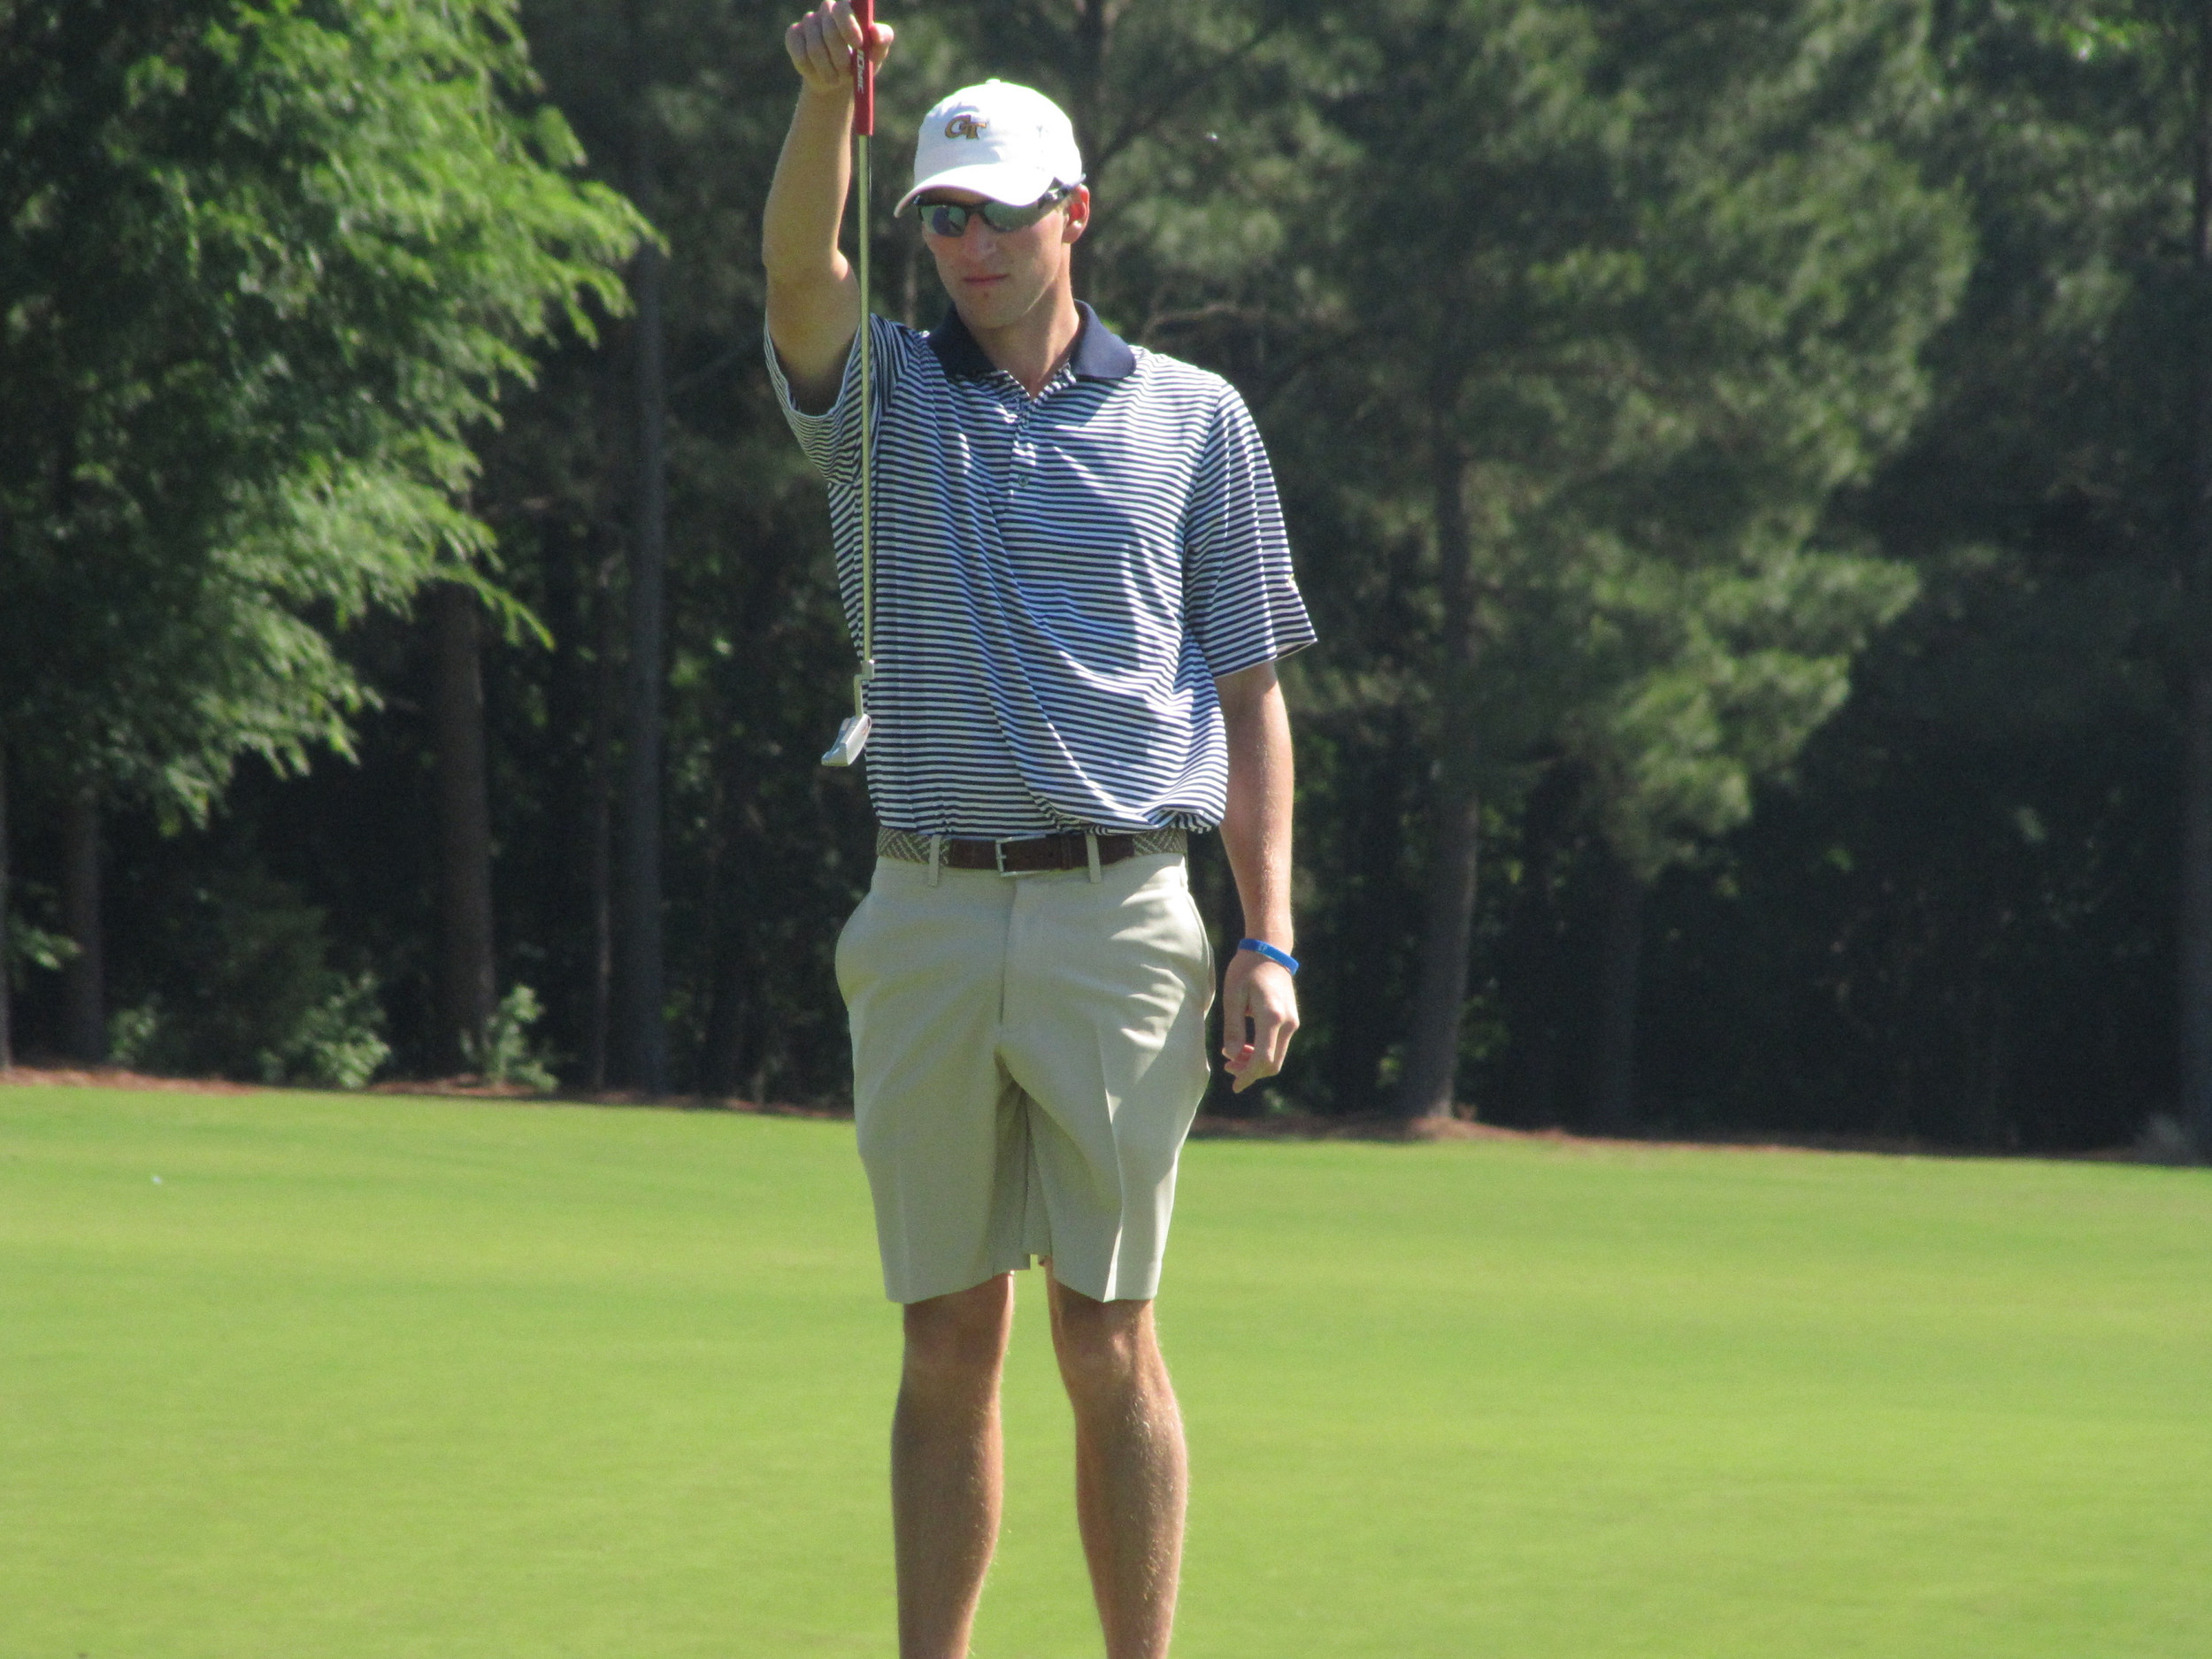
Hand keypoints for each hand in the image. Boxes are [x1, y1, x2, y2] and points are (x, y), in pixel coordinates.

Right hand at [784, 1, 894, 97]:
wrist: (838, 82)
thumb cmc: (860, 63)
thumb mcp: (876, 53)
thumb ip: (883, 39)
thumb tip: (874, 31)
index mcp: (847, 9)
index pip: (843, 8)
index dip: (849, 26)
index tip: (858, 44)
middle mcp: (826, 10)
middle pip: (829, 31)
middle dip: (840, 57)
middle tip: (847, 73)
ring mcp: (808, 22)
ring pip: (815, 47)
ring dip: (827, 70)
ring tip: (835, 79)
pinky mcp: (793, 35)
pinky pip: (799, 54)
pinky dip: (810, 70)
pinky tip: (817, 74)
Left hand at [1220, 948, 1298, 1092]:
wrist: (1270, 951)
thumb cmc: (1246, 970)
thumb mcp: (1232, 996)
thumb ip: (1233, 1028)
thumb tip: (1231, 1055)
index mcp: (1272, 1017)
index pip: (1263, 1059)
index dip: (1248, 1075)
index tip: (1234, 1086)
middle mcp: (1288, 1023)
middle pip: (1273, 1064)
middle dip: (1250, 1072)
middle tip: (1227, 1067)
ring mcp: (1293, 1023)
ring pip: (1276, 1057)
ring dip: (1255, 1063)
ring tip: (1232, 1056)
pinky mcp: (1292, 1021)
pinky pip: (1278, 1046)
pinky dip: (1263, 1053)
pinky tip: (1245, 1047)